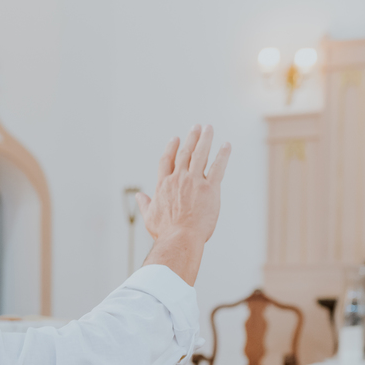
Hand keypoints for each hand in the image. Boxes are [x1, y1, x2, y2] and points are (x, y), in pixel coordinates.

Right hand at [137, 124, 230, 244]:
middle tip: (197, 126)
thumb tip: (138, 197)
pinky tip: (226, 145)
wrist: (180, 238)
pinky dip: (223, 155)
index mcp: (163, 185)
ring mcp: (194, 182)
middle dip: (191, 138)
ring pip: (200, 154)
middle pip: (185, 153)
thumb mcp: (150, 217)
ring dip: (205, 139)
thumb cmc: (165, 231)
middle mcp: (178, 179)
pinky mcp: (210, 188)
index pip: (166, 161)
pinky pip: (218, 167)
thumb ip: (145, 204)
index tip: (176, 138)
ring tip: (209, 128)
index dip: (171, 148)